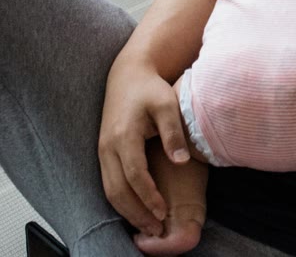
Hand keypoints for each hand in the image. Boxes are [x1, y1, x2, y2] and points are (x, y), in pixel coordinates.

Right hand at [98, 59, 188, 237]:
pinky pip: (108, 183)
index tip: (163, 211)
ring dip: (126, 211)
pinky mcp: (103, 153)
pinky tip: (135, 210)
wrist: (127, 76)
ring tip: (146, 227)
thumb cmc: (150, 89)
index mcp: (124, 136)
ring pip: (109, 190)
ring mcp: (103, 151)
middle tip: (154, 230)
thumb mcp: (167, 104)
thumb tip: (181, 162)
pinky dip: (120, 201)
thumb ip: (173, 133)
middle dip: (135, 213)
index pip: (134, 175)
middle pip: (117, 190)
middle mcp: (108, 147)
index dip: (148, 196)